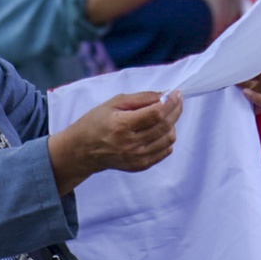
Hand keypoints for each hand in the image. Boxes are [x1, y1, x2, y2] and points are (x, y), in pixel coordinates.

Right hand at [48, 91, 183, 194]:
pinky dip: (167, 138)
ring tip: (165, 115)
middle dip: (175, 110)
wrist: (83, 150)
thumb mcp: (114, 103)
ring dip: (172, 124)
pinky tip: (160, 130)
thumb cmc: (96, 122)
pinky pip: (164, 151)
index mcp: (122, 126)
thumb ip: (141, 98)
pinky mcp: (140, 166)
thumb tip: (165, 94)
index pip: (156, 114)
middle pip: (164, 126)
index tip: (176, 93)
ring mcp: (136, 158)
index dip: (170, 102)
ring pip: (168, 139)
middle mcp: (130, 144)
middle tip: (178, 100)